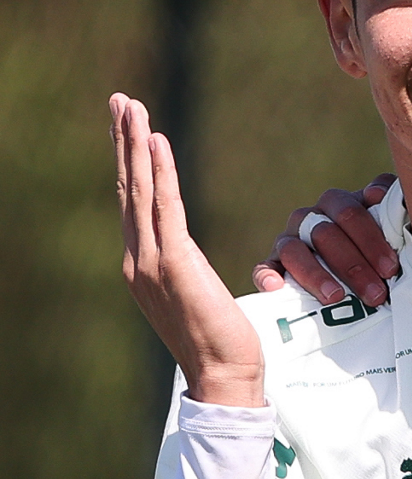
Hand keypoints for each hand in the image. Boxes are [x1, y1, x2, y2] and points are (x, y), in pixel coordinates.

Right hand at [110, 94, 264, 407]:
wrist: (225, 378)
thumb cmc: (222, 343)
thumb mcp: (198, 297)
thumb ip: (189, 274)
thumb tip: (194, 264)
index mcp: (144, 268)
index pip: (134, 204)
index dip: (130, 163)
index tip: (129, 128)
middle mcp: (139, 261)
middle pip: (128, 189)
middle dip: (123, 141)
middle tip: (120, 100)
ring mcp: (151, 263)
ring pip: (139, 191)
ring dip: (135, 144)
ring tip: (131, 106)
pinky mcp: (175, 264)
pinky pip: (166, 208)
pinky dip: (160, 172)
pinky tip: (156, 140)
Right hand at [252, 177, 399, 307]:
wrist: (356, 270)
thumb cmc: (378, 248)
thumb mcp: (388, 225)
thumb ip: (389, 204)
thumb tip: (376, 194)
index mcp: (338, 204)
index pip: (350, 213)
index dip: (370, 240)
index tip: (390, 269)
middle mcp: (310, 217)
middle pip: (325, 233)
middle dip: (353, 265)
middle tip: (376, 294)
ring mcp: (289, 239)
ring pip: (294, 250)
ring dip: (315, 274)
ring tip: (336, 296)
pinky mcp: (272, 263)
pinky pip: (264, 267)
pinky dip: (266, 275)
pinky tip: (276, 288)